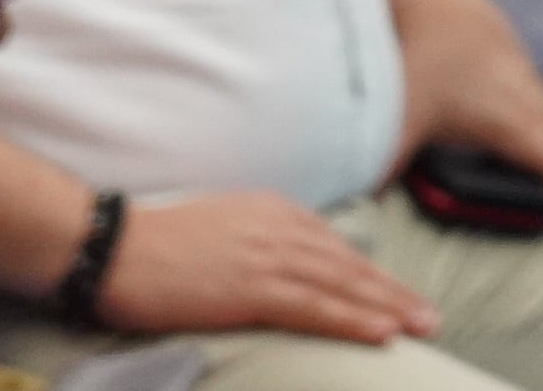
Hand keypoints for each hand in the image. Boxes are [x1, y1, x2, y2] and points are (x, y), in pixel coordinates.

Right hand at [93, 191, 436, 343]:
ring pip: (343, 285)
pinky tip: (382, 331)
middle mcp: (281, 228)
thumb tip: (280, 266)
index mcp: (274, 212)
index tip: (398, 294)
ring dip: (388, 307)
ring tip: (423, 326)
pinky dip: (352, 318)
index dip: (370, 274)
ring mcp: (268, 256)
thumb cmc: (153, 245)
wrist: (111, 244)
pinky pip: (314, 306)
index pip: (336, 246)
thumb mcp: (220, 228)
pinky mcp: (251, 287)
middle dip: (393, 292)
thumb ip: (256, 241)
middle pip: (350, 265)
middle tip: (431, 316)